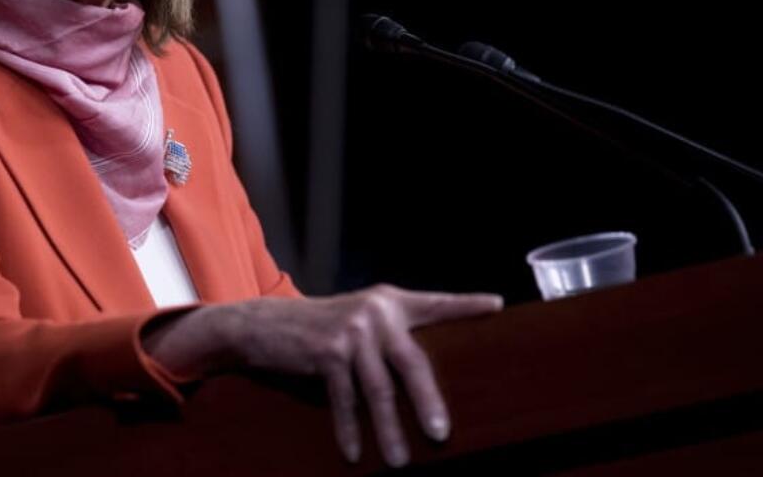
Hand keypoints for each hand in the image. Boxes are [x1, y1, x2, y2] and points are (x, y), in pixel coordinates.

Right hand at [147, 285, 502, 468]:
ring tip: (399, 461)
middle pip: (412, 361)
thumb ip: (389, 335)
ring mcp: (351, 331)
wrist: (265, 324)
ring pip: (379, 389)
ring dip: (390, 430)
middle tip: (441, 433)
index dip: (466, 305)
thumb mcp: (359, 320)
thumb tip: (425, 379)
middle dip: (428, 401)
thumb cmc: (320, 329)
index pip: (436, 304)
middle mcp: (375, 311)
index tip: (497, 307)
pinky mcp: (327, 352)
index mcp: (390, 301)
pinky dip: (350, 430)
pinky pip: (345, 400)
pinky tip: (354, 454)